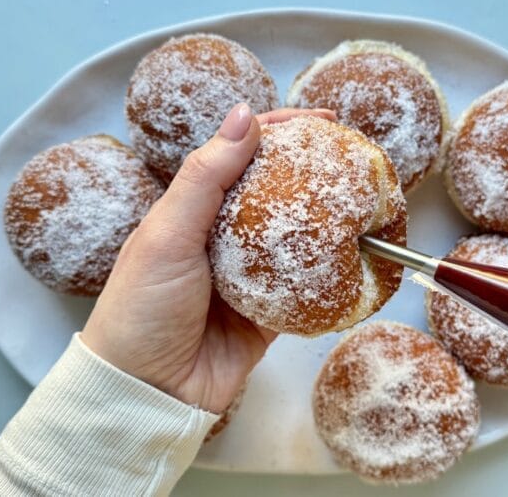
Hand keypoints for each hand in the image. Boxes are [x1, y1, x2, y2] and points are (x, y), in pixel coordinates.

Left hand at [81, 104, 336, 412]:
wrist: (145, 393)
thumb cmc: (142, 308)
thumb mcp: (168, 234)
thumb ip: (206, 177)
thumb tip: (245, 114)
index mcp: (192, 211)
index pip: (240, 156)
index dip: (279, 131)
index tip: (323, 122)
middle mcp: (222, 238)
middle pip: (274, 192)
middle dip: (312, 171)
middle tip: (355, 156)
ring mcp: (247, 276)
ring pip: (294, 238)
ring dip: (326, 219)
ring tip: (366, 197)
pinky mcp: (269, 314)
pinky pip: (305, 287)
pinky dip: (327, 273)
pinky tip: (355, 255)